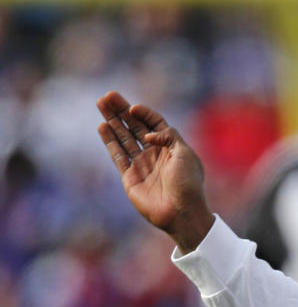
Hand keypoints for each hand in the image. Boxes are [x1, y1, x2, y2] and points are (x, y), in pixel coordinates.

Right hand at [96, 91, 213, 251]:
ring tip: (101, 104)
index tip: (134, 107)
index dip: (144, 113)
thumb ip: (169, 137)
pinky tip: (102, 126)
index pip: (154, 123)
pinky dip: (110, 141)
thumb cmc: (188, 183)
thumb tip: (149, 134)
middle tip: (108, 95)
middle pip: (136, 126)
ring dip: (113, 121)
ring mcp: (141, 164)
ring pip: (124, 137)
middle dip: (122, 111)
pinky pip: (117, 155)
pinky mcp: (129, 176)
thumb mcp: (185, 154)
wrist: (181, 212)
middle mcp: (155, 153)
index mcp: (172, 147)